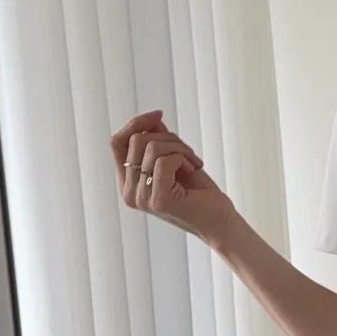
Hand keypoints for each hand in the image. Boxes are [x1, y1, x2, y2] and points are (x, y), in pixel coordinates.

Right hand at [109, 108, 234, 247]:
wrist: (220, 220)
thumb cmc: (199, 192)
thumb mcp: (174, 159)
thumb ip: (158, 140)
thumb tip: (151, 118)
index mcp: (128, 183)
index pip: (116, 143)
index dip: (135, 123)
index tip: (158, 114)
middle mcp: (129, 192)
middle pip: (136, 140)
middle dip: (168, 137)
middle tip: (187, 153)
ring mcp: (142, 198)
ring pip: (151, 147)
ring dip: (180, 148)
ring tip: (192, 163)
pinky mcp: (158, 199)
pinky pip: (164, 160)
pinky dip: (184, 158)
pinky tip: (193, 170)